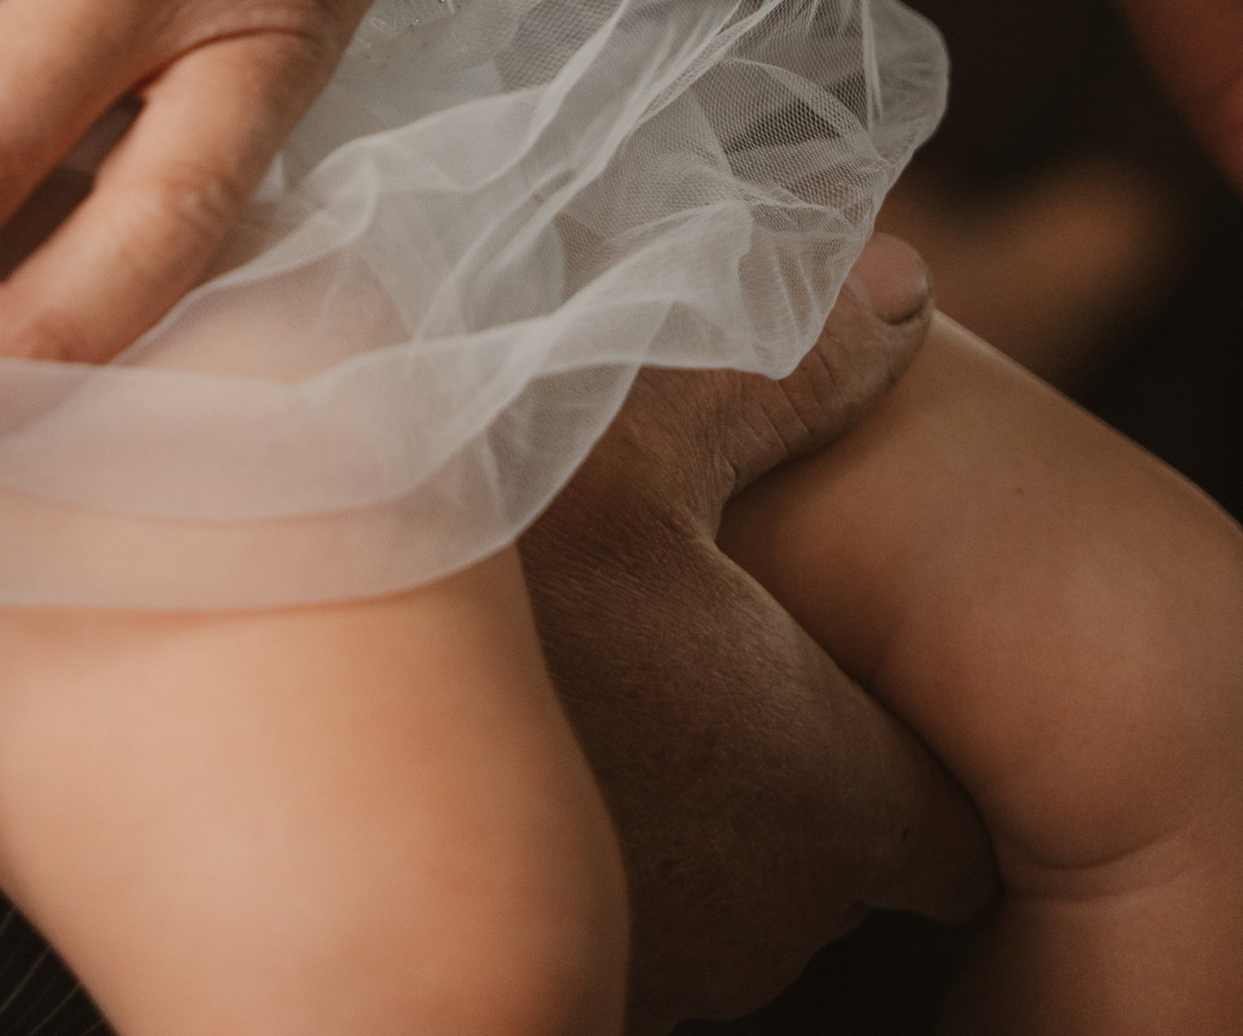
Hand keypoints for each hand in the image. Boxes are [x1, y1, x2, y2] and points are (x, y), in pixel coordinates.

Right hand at [522, 238, 995, 1029]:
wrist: (300, 743)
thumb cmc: (520, 600)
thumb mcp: (653, 442)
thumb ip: (791, 373)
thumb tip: (904, 279)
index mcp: (837, 795)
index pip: (942, 828)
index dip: (899, 747)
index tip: (824, 669)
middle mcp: (777, 921)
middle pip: (815, 849)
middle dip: (761, 757)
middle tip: (663, 631)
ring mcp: (670, 971)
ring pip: (704, 882)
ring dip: (661, 795)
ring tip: (570, 673)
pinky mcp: (564, 987)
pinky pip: (604, 907)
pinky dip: (570, 836)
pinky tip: (498, 744)